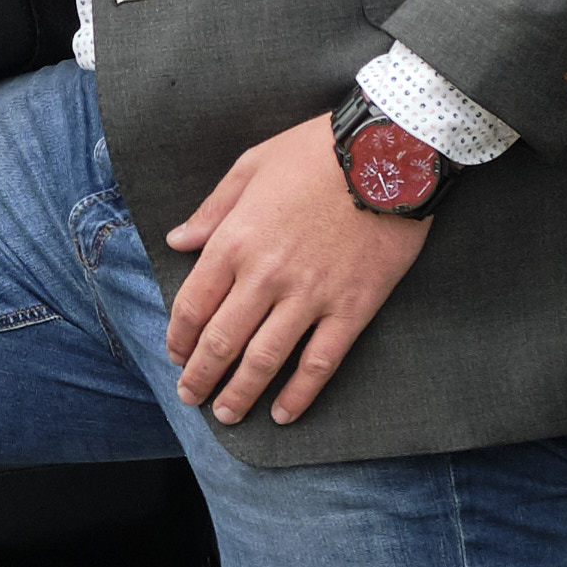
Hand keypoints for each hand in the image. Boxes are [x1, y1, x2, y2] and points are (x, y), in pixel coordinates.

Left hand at [160, 116, 436, 430]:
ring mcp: (310, 296)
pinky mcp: (352, 309)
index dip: (180, 338)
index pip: (194, 305)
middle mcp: (266, 275)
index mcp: (236, 240)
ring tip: (226, 415)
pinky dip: (299, 395)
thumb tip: (177, 241)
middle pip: (222, 341)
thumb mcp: (253, 165)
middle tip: (191, 397)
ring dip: (240, 394)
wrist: (389, 152)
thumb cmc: (317, 151)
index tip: (176, 356)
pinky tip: (284, 415)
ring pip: (264, 361)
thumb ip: (212, 209)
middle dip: (200, 376)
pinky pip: (319, 363)